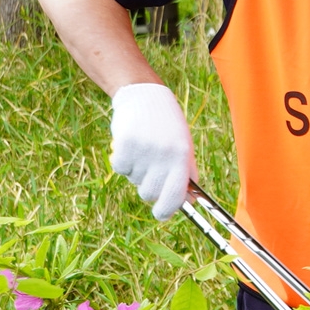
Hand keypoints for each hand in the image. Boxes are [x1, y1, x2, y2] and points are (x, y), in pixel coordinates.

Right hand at [110, 83, 195, 219]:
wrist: (145, 95)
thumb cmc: (168, 126)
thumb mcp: (184, 146)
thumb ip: (187, 174)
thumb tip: (189, 203)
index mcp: (182, 156)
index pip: (175, 195)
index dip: (166, 210)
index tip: (161, 214)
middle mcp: (164, 155)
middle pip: (150, 193)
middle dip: (148, 187)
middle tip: (149, 169)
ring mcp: (143, 150)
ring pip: (133, 180)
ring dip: (135, 170)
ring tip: (143, 149)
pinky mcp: (124, 145)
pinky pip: (119, 168)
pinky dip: (122, 161)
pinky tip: (130, 146)